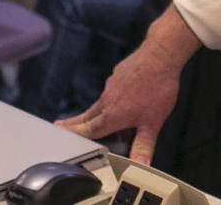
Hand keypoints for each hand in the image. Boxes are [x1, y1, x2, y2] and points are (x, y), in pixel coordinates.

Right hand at [56, 7, 198, 161]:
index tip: (60, 136)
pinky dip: (114, 100)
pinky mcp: (118, 75)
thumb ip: (144, 146)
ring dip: (98, 115)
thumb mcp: (153, 124)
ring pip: (101, 105)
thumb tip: (141, 164)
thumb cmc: (157, 87)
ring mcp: (112, 86)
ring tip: (107, 124)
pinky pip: (112, 92)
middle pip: (87, 116)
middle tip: (60, 126)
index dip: (74, 135)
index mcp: (113, 115)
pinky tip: (128, 102)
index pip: (88, 130)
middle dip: (74, 124)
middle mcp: (108, 100)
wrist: (161, 56)